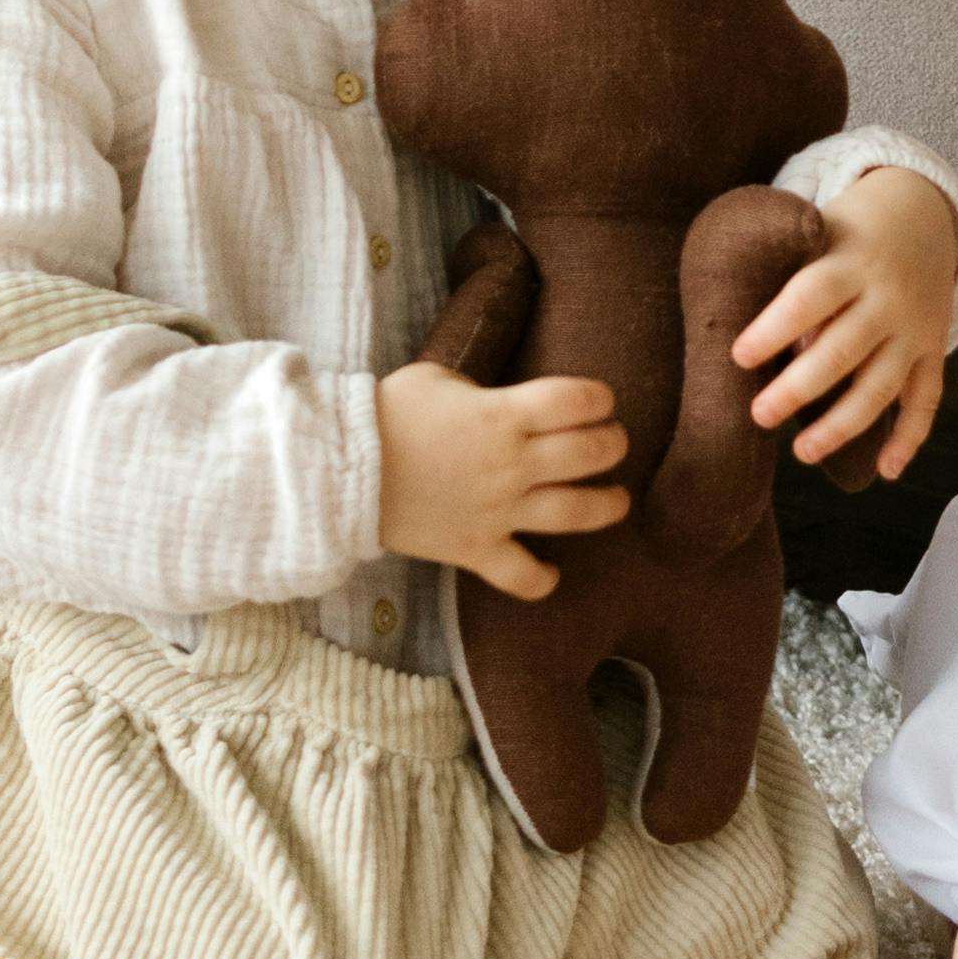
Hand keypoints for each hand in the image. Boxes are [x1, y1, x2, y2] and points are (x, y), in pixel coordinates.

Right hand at [376, 362, 629, 598]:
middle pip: (589, 452)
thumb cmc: (386, 415)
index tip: (602, 399)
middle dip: (612, 444)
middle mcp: (510, 463)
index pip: (576, 399)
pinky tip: (551, 573)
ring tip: (617, 500)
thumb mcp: (437, 378)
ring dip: (607, 505)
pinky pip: (520, 576)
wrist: (340, 470)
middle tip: (613, 441)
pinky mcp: (475, 548)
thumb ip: (480, 389)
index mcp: (502, 414)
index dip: (599, 396)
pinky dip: (540, 579)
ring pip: (575, 513)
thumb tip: (502, 399)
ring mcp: (497, 510)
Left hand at [734, 167, 957, 480]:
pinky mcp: (933, 349)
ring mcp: (915, 328)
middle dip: (799, 389)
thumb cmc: (850, 230)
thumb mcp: (820, 232)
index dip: (774, 328)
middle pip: (843, 350)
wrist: (924, 211)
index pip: (810, 297)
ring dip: (843, 425)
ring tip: (802, 453)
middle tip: (759, 416)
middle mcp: (889, 298)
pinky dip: (910, 437)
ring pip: (881, 385)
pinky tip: (886, 471)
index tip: (738, 357)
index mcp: (852, 262)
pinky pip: (926, 398)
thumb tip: (753, 343)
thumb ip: (795, 278)